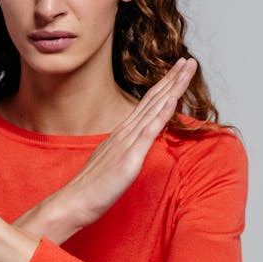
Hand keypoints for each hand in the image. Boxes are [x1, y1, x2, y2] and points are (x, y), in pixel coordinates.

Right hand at [49, 57, 197, 231]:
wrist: (73, 201)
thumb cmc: (92, 186)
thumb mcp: (113, 160)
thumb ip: (126, 148)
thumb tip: (138, 141)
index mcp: (123, 132)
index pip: (148, 102)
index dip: (165, 84)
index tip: (178, 69)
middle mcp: (126, 131)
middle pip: (154, 98)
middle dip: (173, 77)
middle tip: (188, 59)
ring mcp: (128, 142)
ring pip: (154, 108)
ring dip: (172, 87)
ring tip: (186, 69)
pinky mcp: (130, 157)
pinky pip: (148, 132)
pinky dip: (161, 114)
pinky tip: (171, 99)